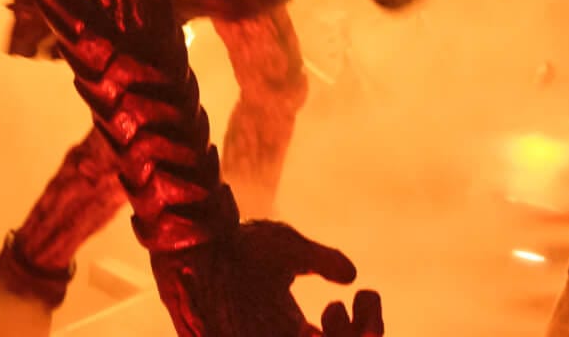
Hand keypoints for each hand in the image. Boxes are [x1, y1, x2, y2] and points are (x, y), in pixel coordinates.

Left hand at [151, 219, 381, 336]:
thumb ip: (321, 261)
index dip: (369, 329)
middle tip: (356, 313)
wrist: (200, 240)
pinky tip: (312, 330)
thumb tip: (353, 275)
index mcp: (295, 329)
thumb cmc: (239, 243)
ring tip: (329, 320)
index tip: (365, 294)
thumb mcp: (289, 249)